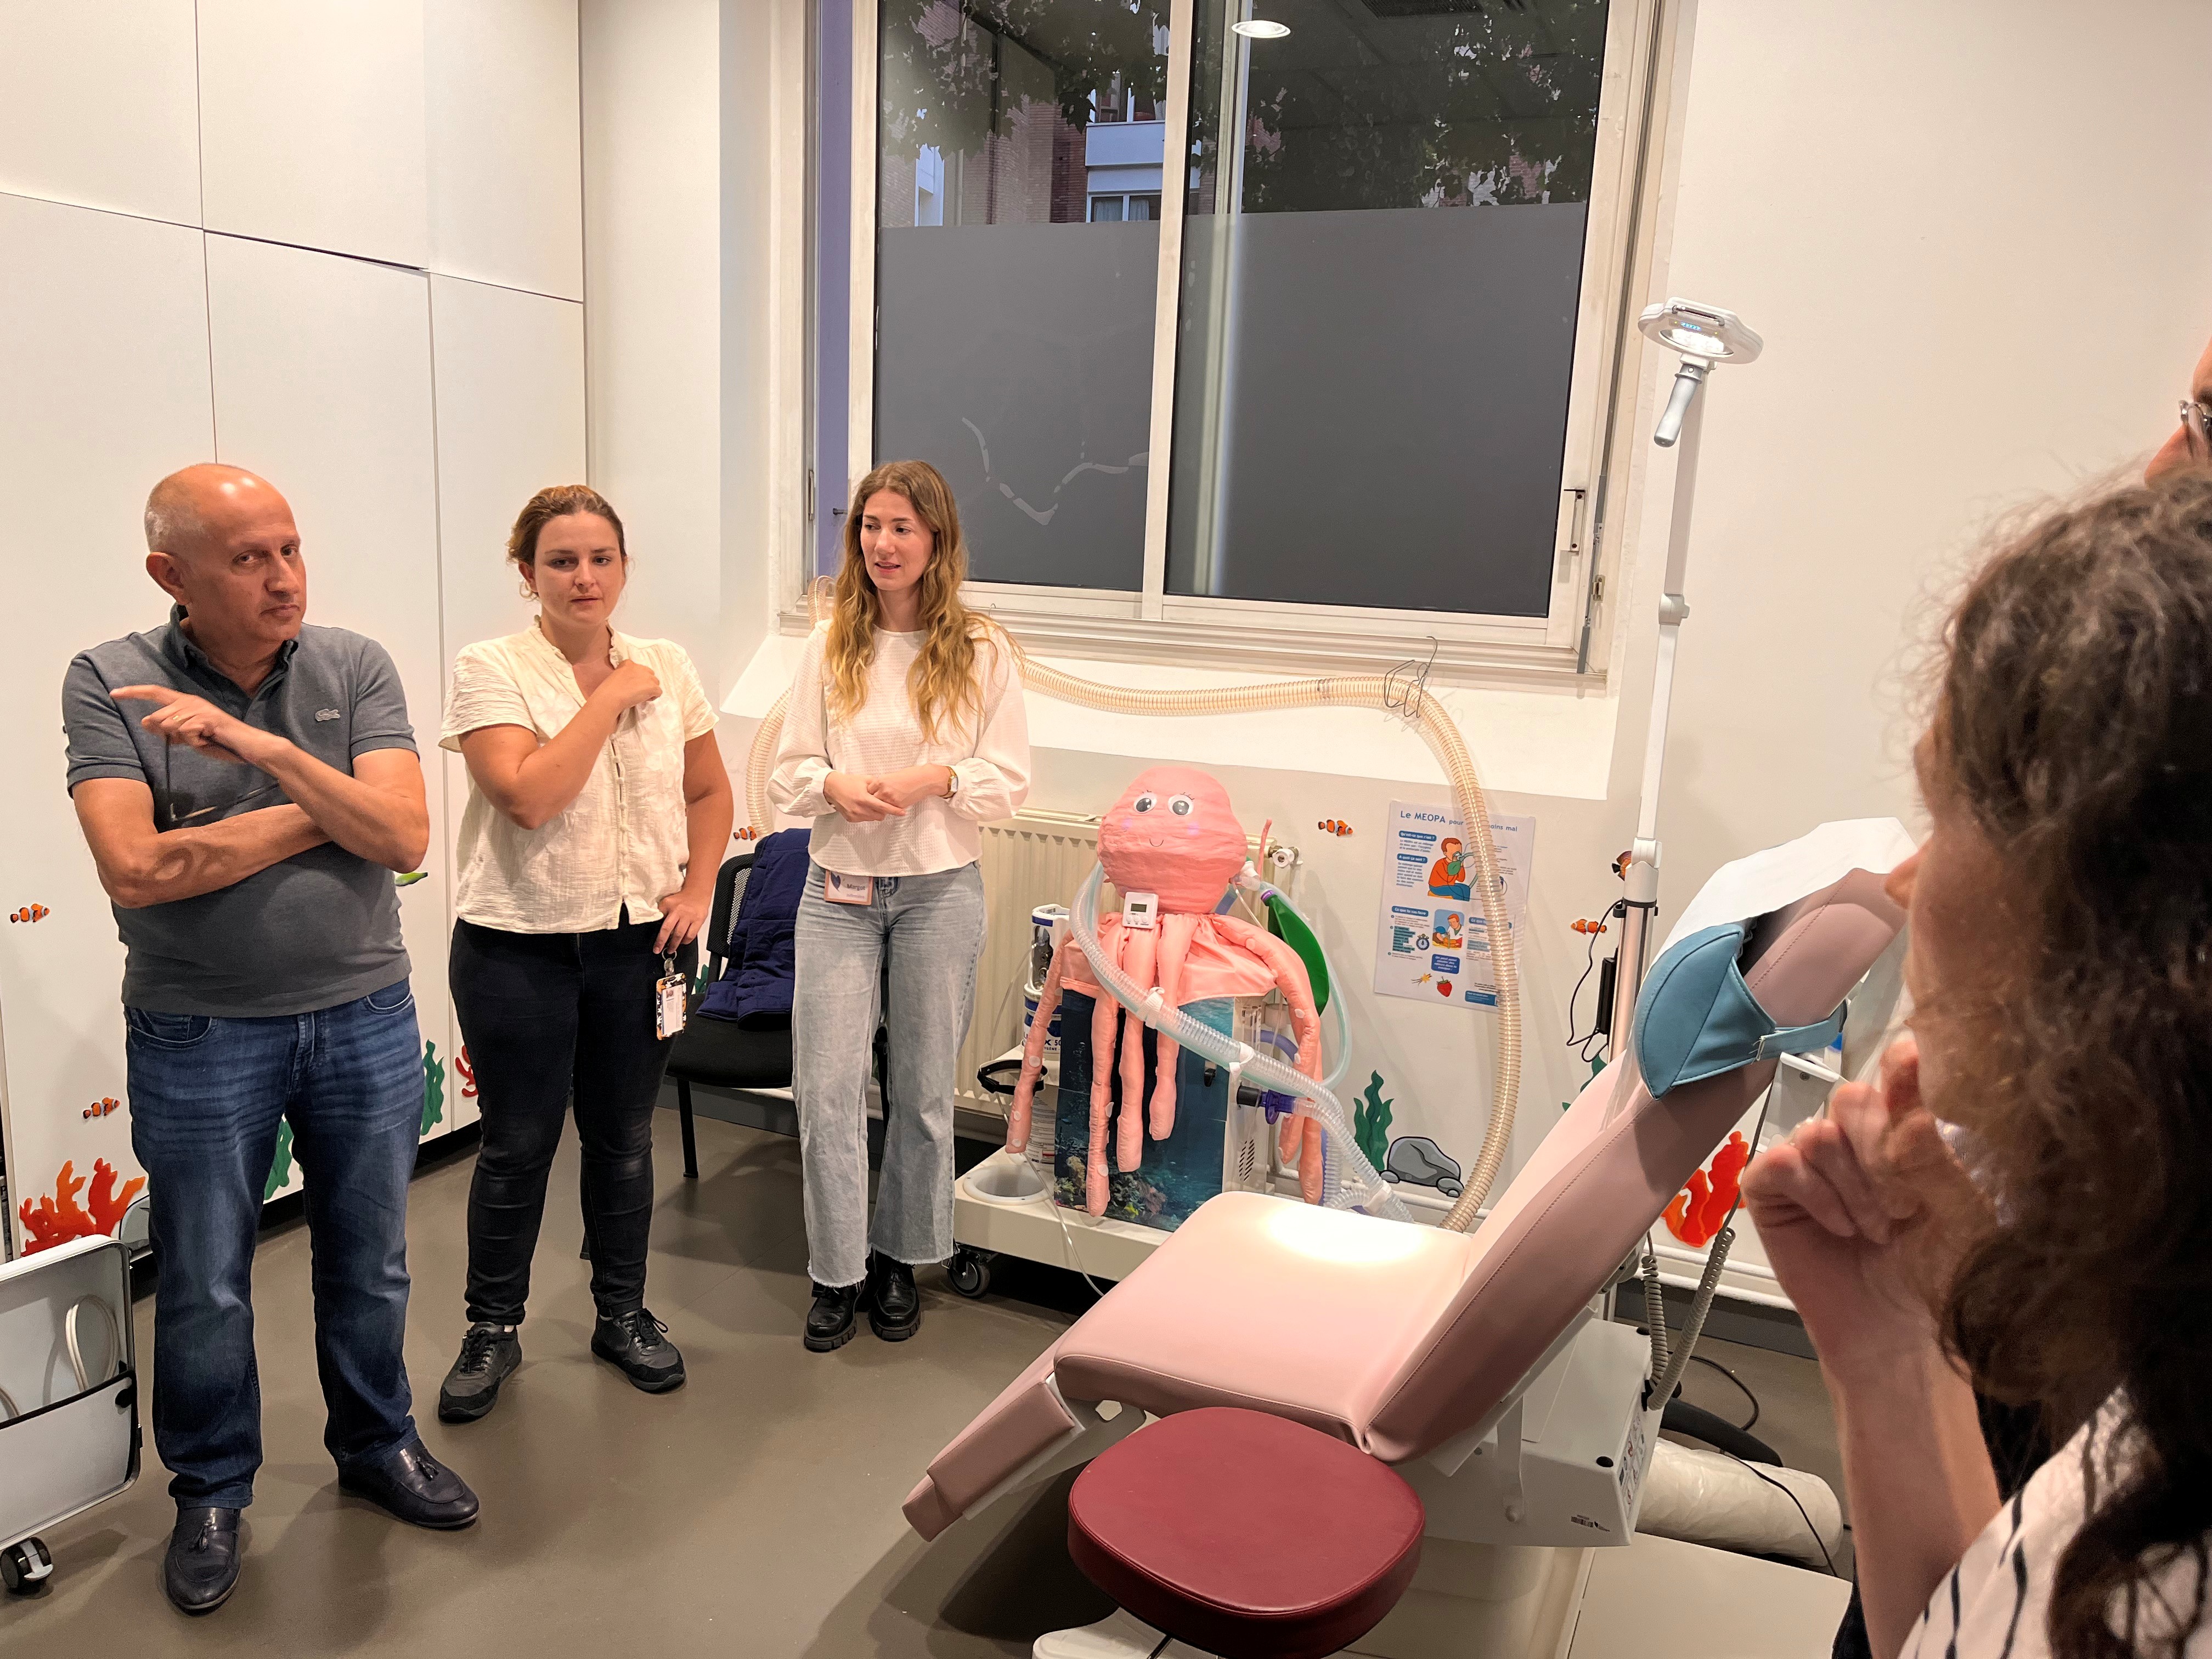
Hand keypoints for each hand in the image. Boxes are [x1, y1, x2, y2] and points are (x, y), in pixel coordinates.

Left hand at [112, 685, 275, 766]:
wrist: (247, 746)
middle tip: (192, 739)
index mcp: (185, 702)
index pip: (155, 693)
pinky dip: (195, 741)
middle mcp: (190, 701)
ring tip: (203, 738)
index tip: (114, 693)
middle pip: (159, 717)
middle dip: (169, 733)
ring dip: (184, 738)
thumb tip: (145, 721)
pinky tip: (208, 739)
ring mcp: (199, 708)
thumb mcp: (188, 737)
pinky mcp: (207, 718)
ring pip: (170, 725)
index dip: (134, 692)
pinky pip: (186, 732)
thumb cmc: (219, 741)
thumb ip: (168, 730)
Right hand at [597, 661, 662, 711]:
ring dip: (650, 689)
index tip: (632, 685)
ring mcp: (647, 677)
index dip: (638, 678)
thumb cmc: (610, 689)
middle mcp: (640, 667)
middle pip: (650, 674)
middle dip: (646, 683)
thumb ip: (626, 675)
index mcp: (629, 663)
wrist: (611, 696)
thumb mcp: (616, 676)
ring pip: (655, 683)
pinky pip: (659, 692)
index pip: (639, 669)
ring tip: (641, 696)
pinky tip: (644, 700)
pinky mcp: (652, 687)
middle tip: (638, 691)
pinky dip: (653, 697)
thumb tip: (632, 683)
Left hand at [654, 884, 710, 953]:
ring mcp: (689, 916)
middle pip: (669, 929)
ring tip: (671, 948)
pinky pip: (691, 935)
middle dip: (662, 942)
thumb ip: (661, 912)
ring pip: (680, 934)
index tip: (654, 945)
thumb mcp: (667, 902)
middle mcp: (679, 911)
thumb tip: (655, 925)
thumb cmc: (681, 900)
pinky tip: (682, 942)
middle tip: (659, 949)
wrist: (697, 892)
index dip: (657, 935)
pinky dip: (686, 941)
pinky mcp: (698, 920)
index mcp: (669, 905)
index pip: (660, 921)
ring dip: (674, 944)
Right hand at [823, 770, 904, 821]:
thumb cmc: (849, 782)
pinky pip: (864, 820)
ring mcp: (854, 815)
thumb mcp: (865, 780)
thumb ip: (878, 785)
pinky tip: (861, 806)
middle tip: (880, 803)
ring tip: (869, 803)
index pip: (883, 807)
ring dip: (875, 813)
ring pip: (873, 818)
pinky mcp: (851, 819)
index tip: (903, 812)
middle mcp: (859, 809)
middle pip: (880, 816)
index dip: (894, 810)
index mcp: (864, 798)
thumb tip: (890, 788)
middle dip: (883, 811)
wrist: (833, 787)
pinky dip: (866, 814)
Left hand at [868, 765, 953, 809]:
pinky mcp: (898, 805)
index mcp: (881, 781)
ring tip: (884, 806)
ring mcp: (890, 799)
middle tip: (876, 802)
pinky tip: (894, 806)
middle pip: (872, 800)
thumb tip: (878, 789)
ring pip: (880, 806)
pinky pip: (891, 809)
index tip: (873, 795)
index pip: (869, 790)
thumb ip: (883, 783)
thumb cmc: (911, 775)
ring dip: (882, 806)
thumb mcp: (892, 776)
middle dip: (874, 801)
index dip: (871, 793)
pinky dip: (891, 808)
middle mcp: (883, 790)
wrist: (924, 779)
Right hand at [1742, 1036, 1988, 1378]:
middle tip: (1901, 1209)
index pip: (1891, 1080)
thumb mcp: (1951, 1197)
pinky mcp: (1771, 1189)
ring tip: (1873, 1229)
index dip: (1900, 1079)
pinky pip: (1780, 1162)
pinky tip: (1839, 1228)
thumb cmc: (1934, 1270)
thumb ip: (1929, 1130)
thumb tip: (1910, 1053)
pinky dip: (1814, 1195)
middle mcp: (1851, 1139)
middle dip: (1878, 1158)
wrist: (1897, 1331)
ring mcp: (1808, 1162)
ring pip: (1816, 1134)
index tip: (1912, 1063)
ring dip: (1852, 1189)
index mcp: (1900, 1131)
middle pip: (1849, 1102)